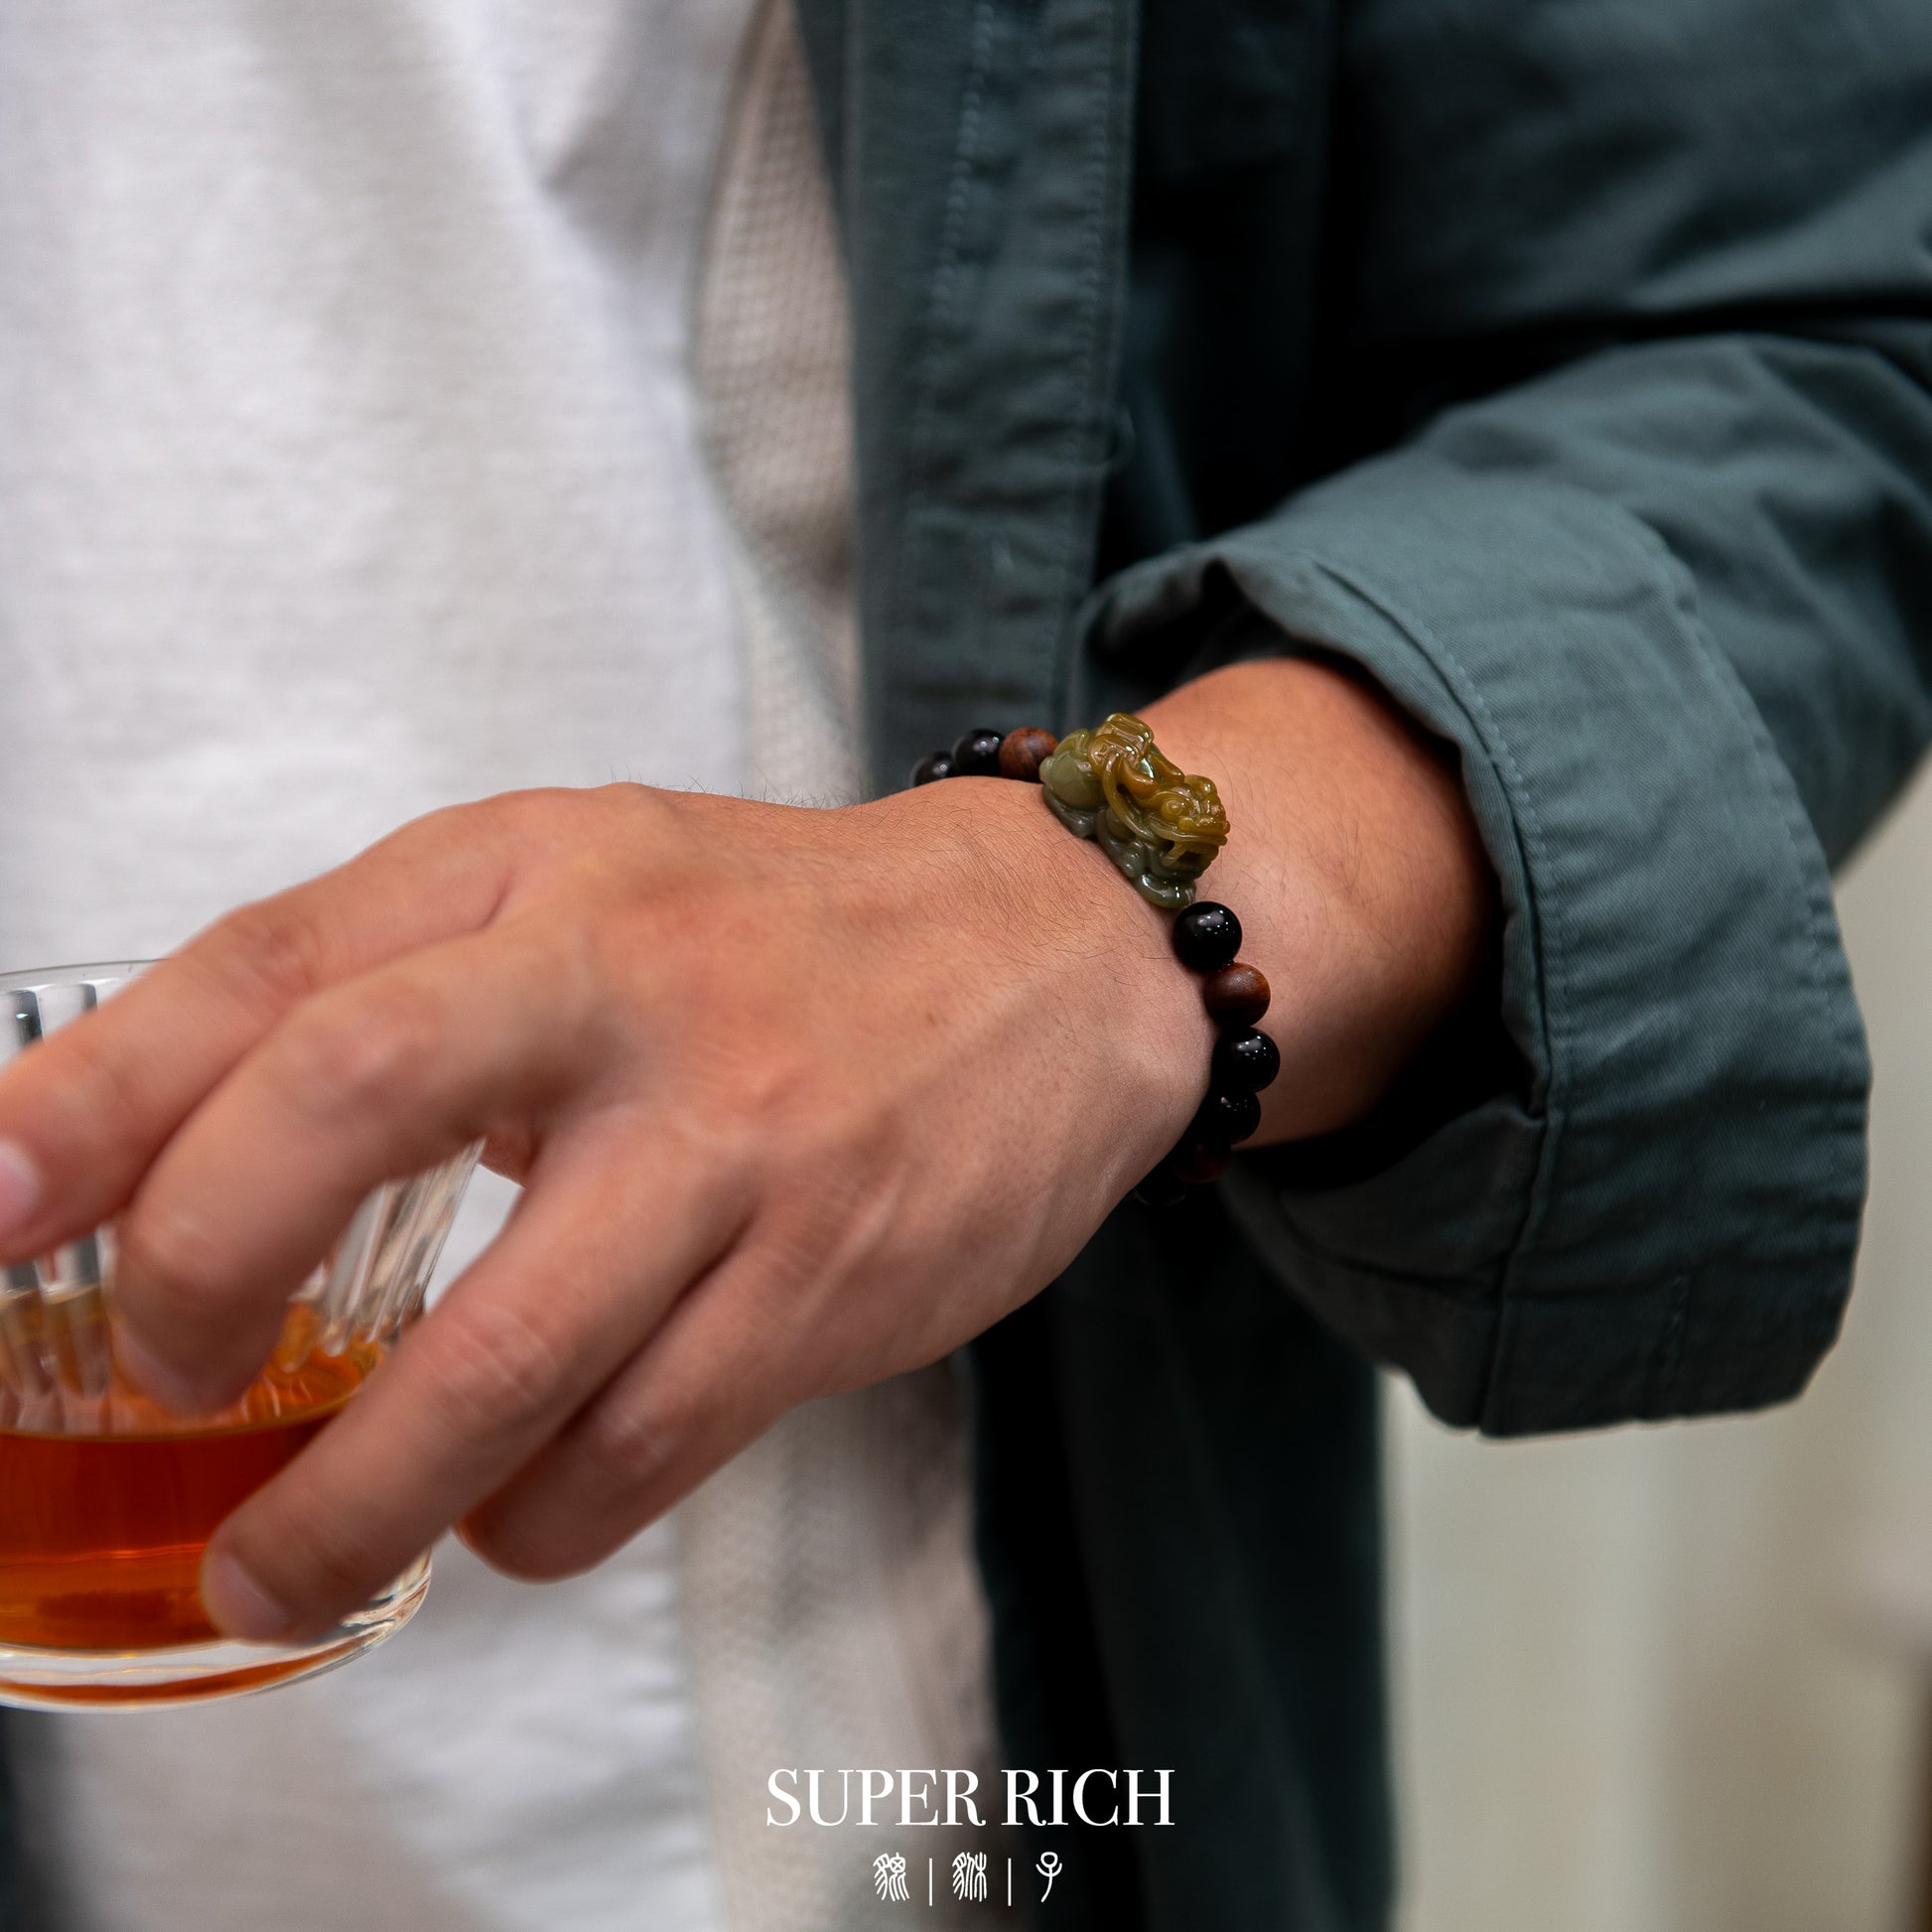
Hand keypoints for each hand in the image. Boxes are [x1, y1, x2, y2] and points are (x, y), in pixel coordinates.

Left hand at [0, 657, 1489, 1640]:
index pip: (271, 965)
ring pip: (497, 1363)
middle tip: (154, 1379)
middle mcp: (627, 984)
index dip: (92, 1096)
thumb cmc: (778, 931)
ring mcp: (739, 1142)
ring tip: (275, 1565)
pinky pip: (632, 1456)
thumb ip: (400, 981)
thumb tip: (165, 1151)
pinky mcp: (830, 1282)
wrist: (1057, 953)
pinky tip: (513, 1507)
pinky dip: (528, 1523)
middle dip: (191, 1273)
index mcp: (537, 869)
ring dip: (346, 1506)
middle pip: (347, 1102)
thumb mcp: (583, 881)